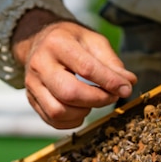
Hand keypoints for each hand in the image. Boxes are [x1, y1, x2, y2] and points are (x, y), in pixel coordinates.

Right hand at [11, 9, 136, 128]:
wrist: (39, 40)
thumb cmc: (71, 41)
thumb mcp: (93, 41)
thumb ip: (112, 62)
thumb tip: (128, 83)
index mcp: (57, 43)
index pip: (86, 68)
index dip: (109, 82)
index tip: (125, 89)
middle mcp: (40, 64)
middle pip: (69, 93)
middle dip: (97, 100)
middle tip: (111, 96)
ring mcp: (32, 84)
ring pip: (58, 111)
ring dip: (83, 112)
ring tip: (93, 100)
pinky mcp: (32, 99)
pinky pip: (53, 120)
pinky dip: (72, 121)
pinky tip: (81, 109)